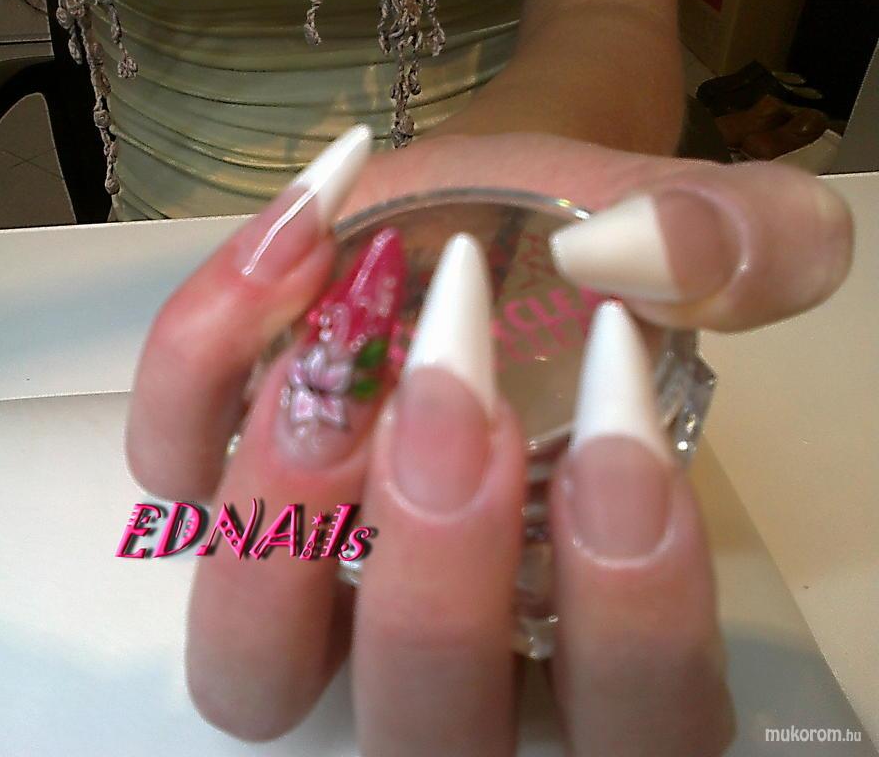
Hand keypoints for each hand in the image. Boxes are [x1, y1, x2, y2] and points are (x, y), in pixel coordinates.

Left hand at [125, 127, 851, 755]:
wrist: (495, 208)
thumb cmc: (597, 250)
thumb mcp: (705, 224)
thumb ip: (745, 242)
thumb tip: (660, 259)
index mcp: (591, 630)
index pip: (636, 719)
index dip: (634, 607)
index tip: (619, 410)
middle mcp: (439, 648)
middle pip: (420, 727)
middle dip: (436, 571)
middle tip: (454, 387)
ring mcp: (306, 587)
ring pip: (248, 662)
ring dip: (281, 511)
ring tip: (339, 344)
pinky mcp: (214, 489)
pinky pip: (167, 476)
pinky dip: (199, 370)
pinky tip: (291, 254)